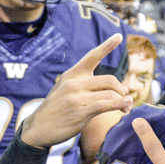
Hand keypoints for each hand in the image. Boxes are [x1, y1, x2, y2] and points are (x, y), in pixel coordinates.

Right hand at [21, 33, 130, 148]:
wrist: (38, 128)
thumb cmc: (59, 108)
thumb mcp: (68, 90)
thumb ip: (89, 86)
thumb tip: (121, 89)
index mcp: (72, 74)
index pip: (91, 56)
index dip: (107, 46)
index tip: (118, 36)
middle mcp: (74, 83)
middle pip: (109, 79)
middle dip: (121, 89)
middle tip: (126, 97)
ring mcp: (76, 97)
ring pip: (111, 93)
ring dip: (124, 101)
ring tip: (126, 107)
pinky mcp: (80, 112)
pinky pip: (107, 104)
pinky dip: (120, 104)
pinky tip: (125, 107)